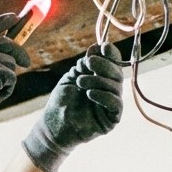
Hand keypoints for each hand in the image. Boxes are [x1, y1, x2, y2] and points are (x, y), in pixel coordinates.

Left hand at [22, 44, 123, 171]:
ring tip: (80, 82)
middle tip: (89, 62)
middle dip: (104, 65)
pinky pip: (116, 104)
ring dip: (98, 80)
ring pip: (116, 86)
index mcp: (101, 78)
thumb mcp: (72, 78)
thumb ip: (84, 65)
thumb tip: (97, 48)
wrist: (54, 125)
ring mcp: (112, 104)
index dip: (112, 54)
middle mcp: (110, 89)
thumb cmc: (62, 101)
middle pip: (117, 73)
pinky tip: (90, 93)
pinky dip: (104, 96)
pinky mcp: (112, 118)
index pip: (113, 63)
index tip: (105, 47)